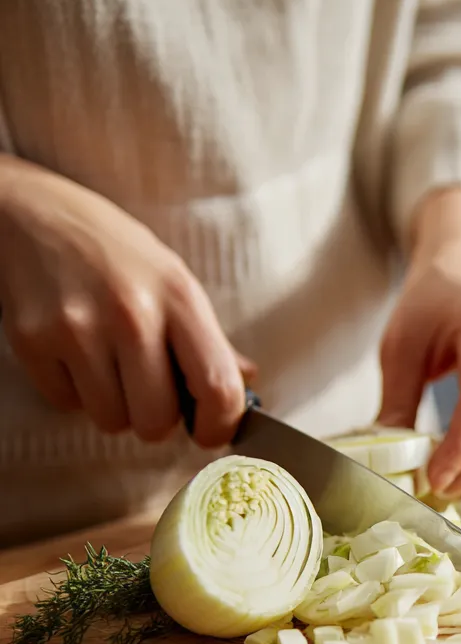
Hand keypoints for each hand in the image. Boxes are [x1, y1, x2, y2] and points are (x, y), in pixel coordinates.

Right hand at [0, 155, 250, 446]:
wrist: (30, 212)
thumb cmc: (113, 251)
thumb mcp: (173, 280)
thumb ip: (209, 338)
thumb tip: (247, 381)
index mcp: (179, 297)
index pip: (218, 387)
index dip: (220, 425)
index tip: (211, 431)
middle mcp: (131, 313)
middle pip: (158, 419)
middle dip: (157, 418)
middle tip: (149, 390)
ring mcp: (77, 328)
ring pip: (112, 420)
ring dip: (115, 406)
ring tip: (110, 365)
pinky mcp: (31, 341)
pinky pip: (67, 405)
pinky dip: (75, 393)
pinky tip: (76, 355)